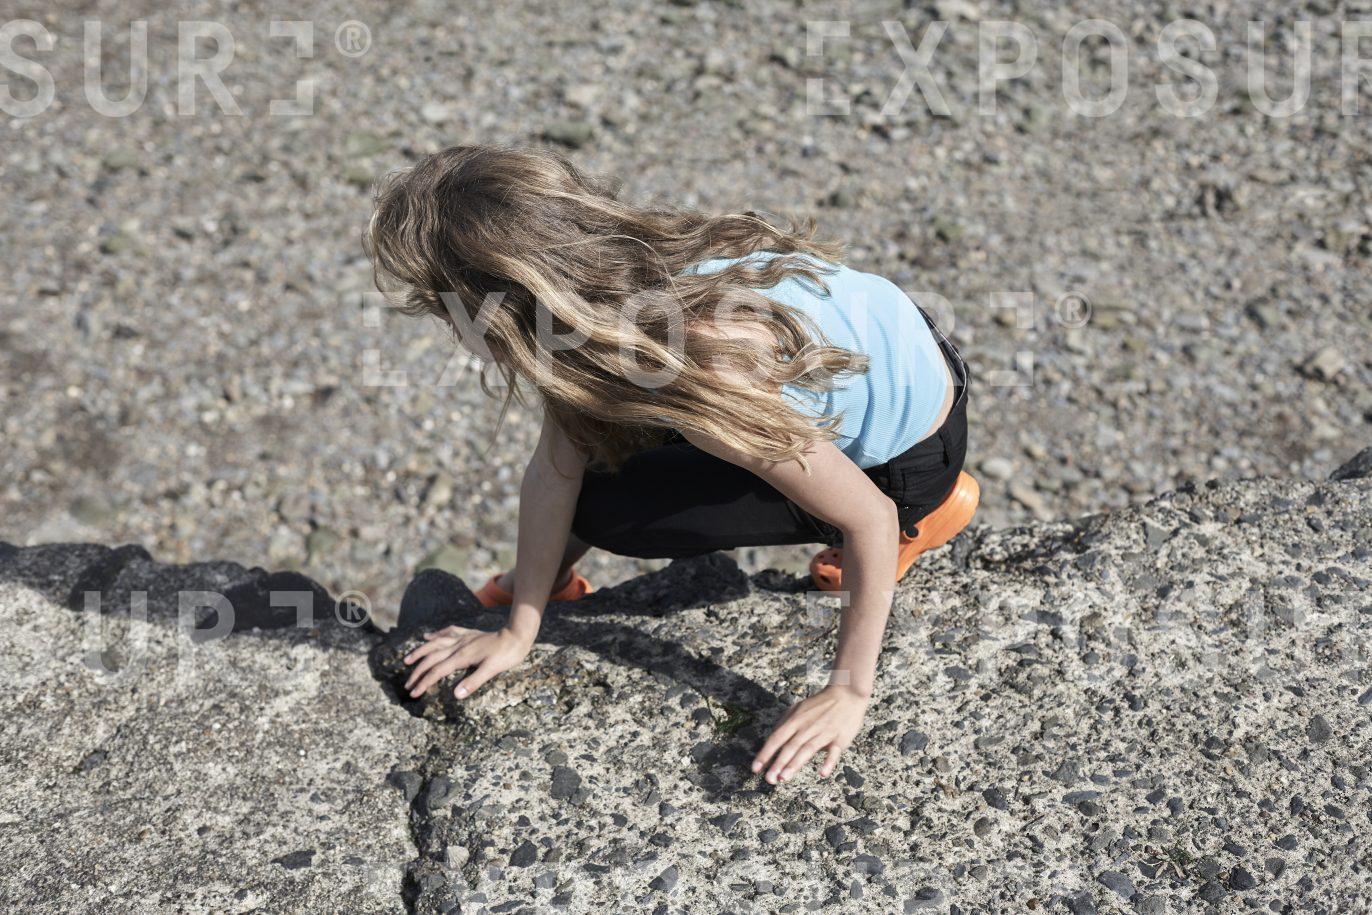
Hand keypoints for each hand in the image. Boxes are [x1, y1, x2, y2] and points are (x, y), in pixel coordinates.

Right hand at [402, 626, 533, 699]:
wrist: (517, 635)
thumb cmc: (506, 654)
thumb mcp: (492, 670)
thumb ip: (473, 682)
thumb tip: (455, 695)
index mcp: (462, 657)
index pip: (437, 672)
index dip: (423, 683)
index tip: (413, 693)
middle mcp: (458, 646)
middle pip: (431, 659)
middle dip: (417, 672)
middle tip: (407, 684)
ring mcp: (463, 638)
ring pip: (435, 643)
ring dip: (420, 652)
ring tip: (407, 659)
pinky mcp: (469, 634)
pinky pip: (448, 632)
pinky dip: (436, 634)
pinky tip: (428, 635)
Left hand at [752, 684, 869, 783]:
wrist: (846, 694)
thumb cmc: (818, 705)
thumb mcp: (797, 709)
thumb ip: (784, 725)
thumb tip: (771, 742)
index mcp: (795, 720)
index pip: (776, 738)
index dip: (765, 753)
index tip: (755, 769)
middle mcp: (807, 726)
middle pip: (790, 746)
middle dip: (778, 763)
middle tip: (769, 780)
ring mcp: (824, 732)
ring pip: (808, 749)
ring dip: (795, 764)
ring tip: (784, 777)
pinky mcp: (840, 738)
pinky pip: (834, 751)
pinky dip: (828, 762)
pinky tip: (822, 773)